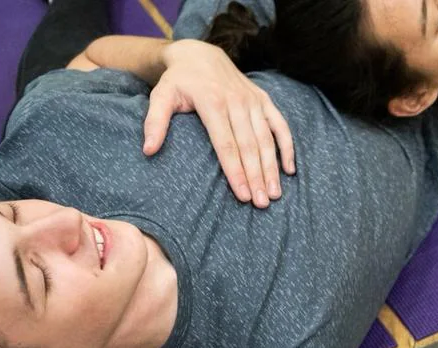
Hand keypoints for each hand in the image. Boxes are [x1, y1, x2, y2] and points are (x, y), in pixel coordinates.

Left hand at [146, 39, 294, 206]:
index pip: (226, 144)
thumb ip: (155, 122)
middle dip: (257, 176)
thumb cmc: (178, 81)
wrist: (200, 54)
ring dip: (272, 168)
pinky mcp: (264, 99)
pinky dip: (287, 147)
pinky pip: (280, 125)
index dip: (235, 171)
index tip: (242, 195)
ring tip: (274, 193)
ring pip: (267, 139)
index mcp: (212, 102)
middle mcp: (236, 101)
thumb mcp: (160, 96)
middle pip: (250, 146)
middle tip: (261, 203)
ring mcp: (253, 100)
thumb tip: (148, 150)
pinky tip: (289, 170)